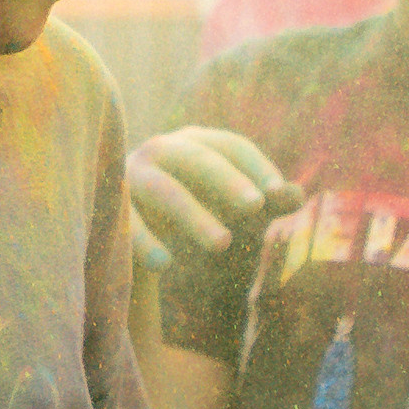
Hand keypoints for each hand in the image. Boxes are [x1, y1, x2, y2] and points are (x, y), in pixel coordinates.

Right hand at [126, 125, 304, 275]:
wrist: (129, 224)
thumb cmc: (191, 206)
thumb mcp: (228, 202)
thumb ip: (263, 197)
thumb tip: (297, 194)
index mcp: (195, 143)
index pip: (231, 146)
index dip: (256, 166)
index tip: (280, 193)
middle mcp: (162, 151)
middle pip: (198, 159)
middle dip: (227, 180)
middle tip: (256, 207)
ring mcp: (133, 176)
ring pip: (164, 190)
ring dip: (193, 214)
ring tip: (223, 244)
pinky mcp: (111, 206)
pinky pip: (127, 223)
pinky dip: (144, 241)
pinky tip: (164, 264)